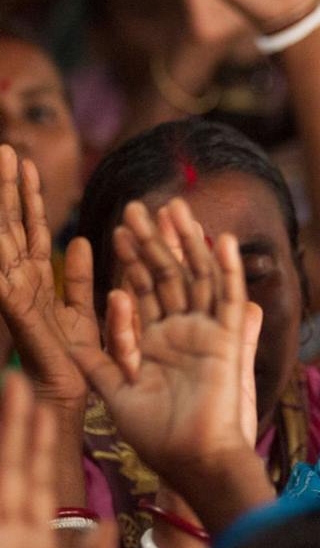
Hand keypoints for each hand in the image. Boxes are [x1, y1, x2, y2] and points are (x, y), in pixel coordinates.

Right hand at [0, 145, 98, 413]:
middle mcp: (21, 282)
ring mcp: (16, 295)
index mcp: (38, 279)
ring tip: (0, 171)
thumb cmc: (73, 358)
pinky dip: (0, 260)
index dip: (27, 196)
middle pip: (13, 227)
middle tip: (7, 149)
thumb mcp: (83, 309)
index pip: (30, 228)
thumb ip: (80, 277)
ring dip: (2, 210)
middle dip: (9, 189)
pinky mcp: (20, 314)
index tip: (25, 159)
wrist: (65, 398)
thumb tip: (83, 240)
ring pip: (5, 244)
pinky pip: (7, 282)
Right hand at [0, 373, 114, 547]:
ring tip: (10, 396)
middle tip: (19, 380)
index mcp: (38, 542)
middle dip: (17, 427)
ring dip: (6, 444)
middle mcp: (13, 539)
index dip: (38, 443)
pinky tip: (2, 466)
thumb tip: (103, 522)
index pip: (38, 479)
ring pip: (2, 484)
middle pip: (15, 470)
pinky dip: (0, 489)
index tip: (43, 406)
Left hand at [69, 199, 252, 483]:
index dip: (130, 261)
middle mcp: (182, 331)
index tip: (117, 230)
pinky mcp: (228, 340)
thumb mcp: (114, 391)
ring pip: (198, 278)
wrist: (191, 457)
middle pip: (169, 275)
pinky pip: (229, 299)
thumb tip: (69, 337)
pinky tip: (222, 241)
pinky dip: (228, 270)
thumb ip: (96, 359)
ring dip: (189, 244)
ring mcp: (207, 332)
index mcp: (154, 341)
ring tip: (177, 209)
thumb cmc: (155, 434)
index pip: (141, 291)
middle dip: (155, 241)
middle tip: (140, 207)